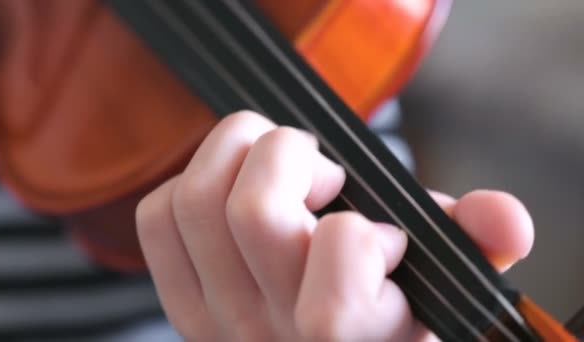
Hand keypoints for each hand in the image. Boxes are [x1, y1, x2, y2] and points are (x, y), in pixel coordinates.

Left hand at [135, 111, 533, 340]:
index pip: (341, 251)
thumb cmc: (383, 311)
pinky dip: (190, 182)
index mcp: (352, 328)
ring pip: (196, 200)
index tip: (379, 234)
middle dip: (290, 154)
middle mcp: (275, 329)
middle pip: (253, 208)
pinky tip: (232, 194)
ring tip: (276, 170)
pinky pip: (159, 218)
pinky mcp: (180, 303)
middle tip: (319, 173)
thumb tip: (502, 217)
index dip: (359, 226)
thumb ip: (475, 242)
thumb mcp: (440, 280)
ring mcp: (217, 319)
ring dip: (237, 152)